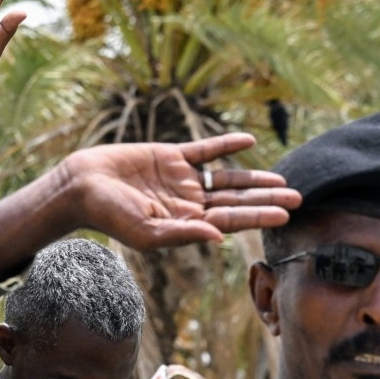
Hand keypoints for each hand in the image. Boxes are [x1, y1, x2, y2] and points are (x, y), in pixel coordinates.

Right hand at [63, 133, 299, 248]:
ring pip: (226, 178)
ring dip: (253, 179)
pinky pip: (205, 150)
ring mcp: (181, 179)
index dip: (258, 217)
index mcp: (185, 223)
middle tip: (298, 197)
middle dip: (266, 200)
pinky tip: (249, 141)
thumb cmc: (109, 215)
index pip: (230, 221)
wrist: (82, 186)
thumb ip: (183, 234)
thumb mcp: (147, 232)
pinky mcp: (170, 157)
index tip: (285, 214)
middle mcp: (188, 203)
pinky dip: (225, 145)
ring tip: (281, 179)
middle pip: (235, 201)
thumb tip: (220, 237)